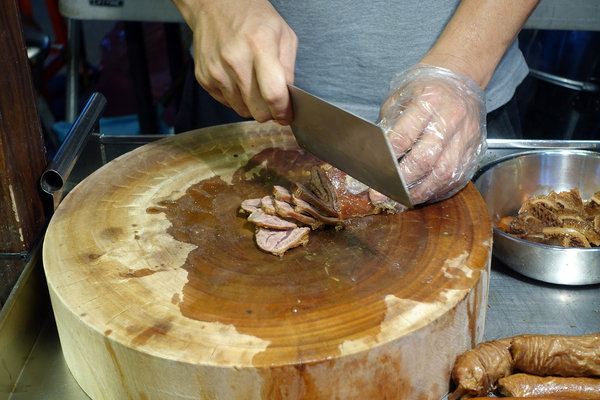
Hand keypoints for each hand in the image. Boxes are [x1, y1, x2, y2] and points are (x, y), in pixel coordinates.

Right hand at [174, 0, 297, 123]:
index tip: (287, 115)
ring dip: (252, 104)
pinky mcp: (204, 78)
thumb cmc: (252, 17)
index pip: (273, 94)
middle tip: (271, 99)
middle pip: (257, 110)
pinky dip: (236, 97)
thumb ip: (288, 68)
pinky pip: (227, 103)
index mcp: (259, 46)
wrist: (215, 6)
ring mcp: (216, 71)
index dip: (283, 111)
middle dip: (269, 111)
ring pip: (242, 110)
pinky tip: (237, 79)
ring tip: (253, 83)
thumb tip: (288, 98)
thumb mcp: (282, 34)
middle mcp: (235, 60)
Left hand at [378, 64, 485, 204]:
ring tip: (401, 200)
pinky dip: (438, 190)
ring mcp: (467, 135)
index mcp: (428, 100)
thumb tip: (372, 157)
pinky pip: (458, 176)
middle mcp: (451, 118)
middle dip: (401, 182)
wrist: (460, 77)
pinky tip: (423, 194)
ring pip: (444, 173)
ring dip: (419, 192)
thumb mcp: (399, 97)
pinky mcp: (476, 148)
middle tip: (381, 195)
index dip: (386, 161)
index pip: (403, 137)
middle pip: (425, 160)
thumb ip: (387, 126)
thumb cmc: (424, 88)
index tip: (372, 176)